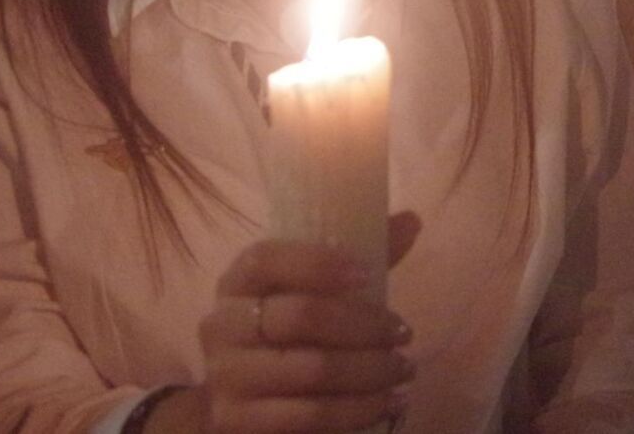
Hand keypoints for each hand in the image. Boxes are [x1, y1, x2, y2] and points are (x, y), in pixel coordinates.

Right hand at [195, 213, 420, 432]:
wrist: (240, 400)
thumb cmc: (286, 333)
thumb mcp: (314, 291)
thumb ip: (360, 256)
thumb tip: (411, 220)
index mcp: (238, 281)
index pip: (267, 259)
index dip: (317, 263)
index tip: (366, 273)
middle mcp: (221, 325)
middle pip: (300, 316)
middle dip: (364, 325)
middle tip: (404, 333)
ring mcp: (225, 377)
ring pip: (312, 371)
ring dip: (370, 371)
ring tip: (403, 370)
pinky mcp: (236, 422)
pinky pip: (308, 416)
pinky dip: (357, 410)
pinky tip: (387, 402)